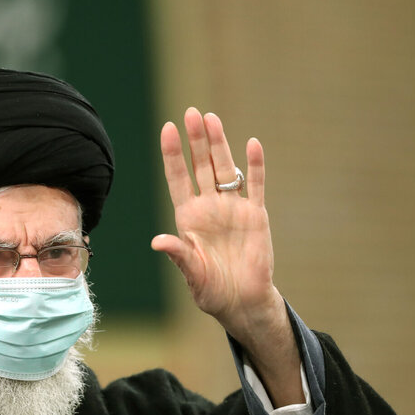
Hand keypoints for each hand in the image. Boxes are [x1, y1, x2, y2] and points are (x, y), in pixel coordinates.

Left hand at [151, 107, 281, 337]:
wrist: (242, 301)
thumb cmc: (211, 291)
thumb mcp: (192, 274)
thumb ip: (179, 255)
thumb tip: (158, 241)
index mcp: (188, 218)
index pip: (177, 178)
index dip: (172, 154)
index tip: (167, 129)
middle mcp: (209, 207)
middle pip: (200, 167)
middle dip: (195, 140)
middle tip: (191, 112)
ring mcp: (232, 209)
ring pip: (224, 169)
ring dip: (219, 144)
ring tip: (211, 118)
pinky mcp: (256, 215)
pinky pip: (255, 185)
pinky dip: (254, 166)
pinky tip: (252, 144)